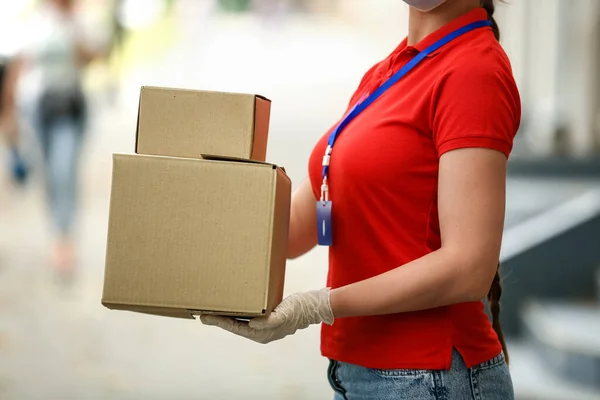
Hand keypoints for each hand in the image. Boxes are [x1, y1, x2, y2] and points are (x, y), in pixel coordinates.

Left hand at [200, 288, 333, 343]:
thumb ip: (268, 322)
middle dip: (219, 319)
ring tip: (214, 308)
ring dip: (227, 315)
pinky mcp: (267, 318)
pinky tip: (233, 305)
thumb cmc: (298, 310)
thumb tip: (252, 323)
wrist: (313, 307)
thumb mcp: (283, 314)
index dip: (219, 321)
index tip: (205, 316)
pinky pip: (247, 315)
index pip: (234, 327)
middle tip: (202, 312)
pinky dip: (238, 311)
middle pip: (234, 325)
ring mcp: (263, 326)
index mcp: (261, 333)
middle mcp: (260, 332)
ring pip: (239, 320)